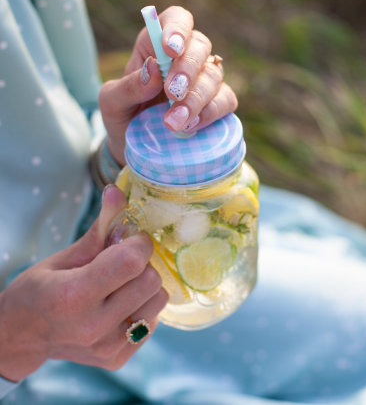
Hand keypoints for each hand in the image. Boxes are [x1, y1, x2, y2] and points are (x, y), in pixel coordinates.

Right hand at [0, 186, 167, 381]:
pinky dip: (142, 307)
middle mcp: (94, 327)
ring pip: (158, 301)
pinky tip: (119, 304)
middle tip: (123, 260)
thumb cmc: (41, 289)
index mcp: (75, 296)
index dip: (138, 243)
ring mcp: (107, 347)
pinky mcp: (118, 359)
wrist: (22, 336)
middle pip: (151, 281)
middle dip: (142, 263)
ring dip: (145, 285)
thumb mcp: (65, 255)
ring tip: (122, 283)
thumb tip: (117, 190)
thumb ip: (100, 227)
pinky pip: (152, 321)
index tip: (130, 239)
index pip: (132, 262)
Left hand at [99, 6, 237, 165]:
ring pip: (213, 75)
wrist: (133, 146)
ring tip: (173, 122)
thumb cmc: (122, 114)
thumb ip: (128, 87)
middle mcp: (185, 57)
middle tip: (172, 93)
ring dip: (195, 98)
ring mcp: (203, 80)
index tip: (170, 49)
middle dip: (187, 69)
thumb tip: (153, 70)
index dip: (177, 29)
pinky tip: (191, 125)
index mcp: (156, 45)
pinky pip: (226, 100)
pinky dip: (210, 112)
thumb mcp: (111, 102)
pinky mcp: (217, 103)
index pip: (176, 19)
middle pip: (199, 46)